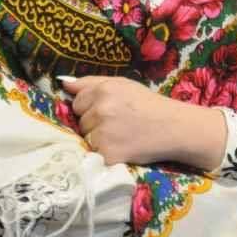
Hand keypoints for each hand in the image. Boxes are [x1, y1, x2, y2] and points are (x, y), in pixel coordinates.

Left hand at [60, 75, 226, 169]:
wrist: (174, 128)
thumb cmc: (148, 104)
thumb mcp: (122, 84)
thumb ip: (91, 82)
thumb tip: (63, 83)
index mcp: (103, 90)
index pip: (77, 102)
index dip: (91, 107)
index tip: (109, 111)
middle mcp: (101, 110)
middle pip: (80, 122)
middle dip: (94, 124)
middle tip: (118, 124)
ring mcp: (103, 133)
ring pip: (86, 138)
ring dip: (98, 139)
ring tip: (121, 136)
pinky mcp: (108, 154)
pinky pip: (95, 154)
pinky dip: (106, 154)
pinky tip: (122, 148)